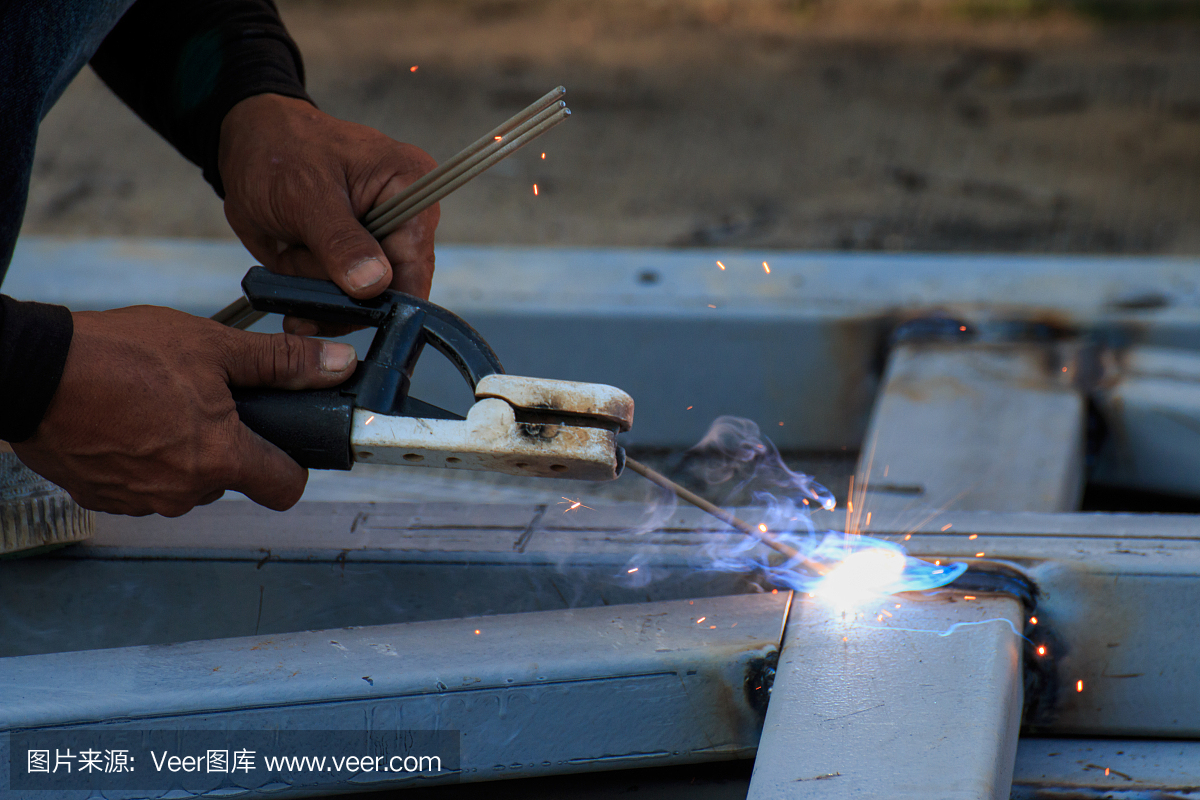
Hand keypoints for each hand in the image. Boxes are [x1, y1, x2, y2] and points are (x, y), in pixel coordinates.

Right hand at [11, 306, 356, 516]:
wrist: (30, 372)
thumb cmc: (120, 355)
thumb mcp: (214, 346)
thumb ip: (281, 363)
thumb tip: (338, 364)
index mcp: (220, 459)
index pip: (286, 488)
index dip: (292, 464)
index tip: (284, 439)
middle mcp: (184, 492)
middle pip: (233, 479)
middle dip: (229, 444)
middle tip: (208, 400)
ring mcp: (141, 500)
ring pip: (187, 481)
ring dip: (184, 450)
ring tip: (161, 403)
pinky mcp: (103, 498)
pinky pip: (144, 484)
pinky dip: (144, 457)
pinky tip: (127, 420)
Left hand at [219, 93, 438, 333]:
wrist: (249, 144)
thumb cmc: (278, 151)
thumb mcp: (305, 195)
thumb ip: (340, 241)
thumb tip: (373, 283)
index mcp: (410, 186)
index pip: (417, 261)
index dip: (391, 298)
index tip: (354, 316)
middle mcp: (407, 216)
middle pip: (394, 288)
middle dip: (344, 295)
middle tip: (300, 279)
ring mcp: (384, 239)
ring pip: (365, 299)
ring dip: (322, 290)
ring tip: (291, 257)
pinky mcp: (360, 256)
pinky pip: (347, 296)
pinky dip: (318, 297)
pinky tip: (294, 288)